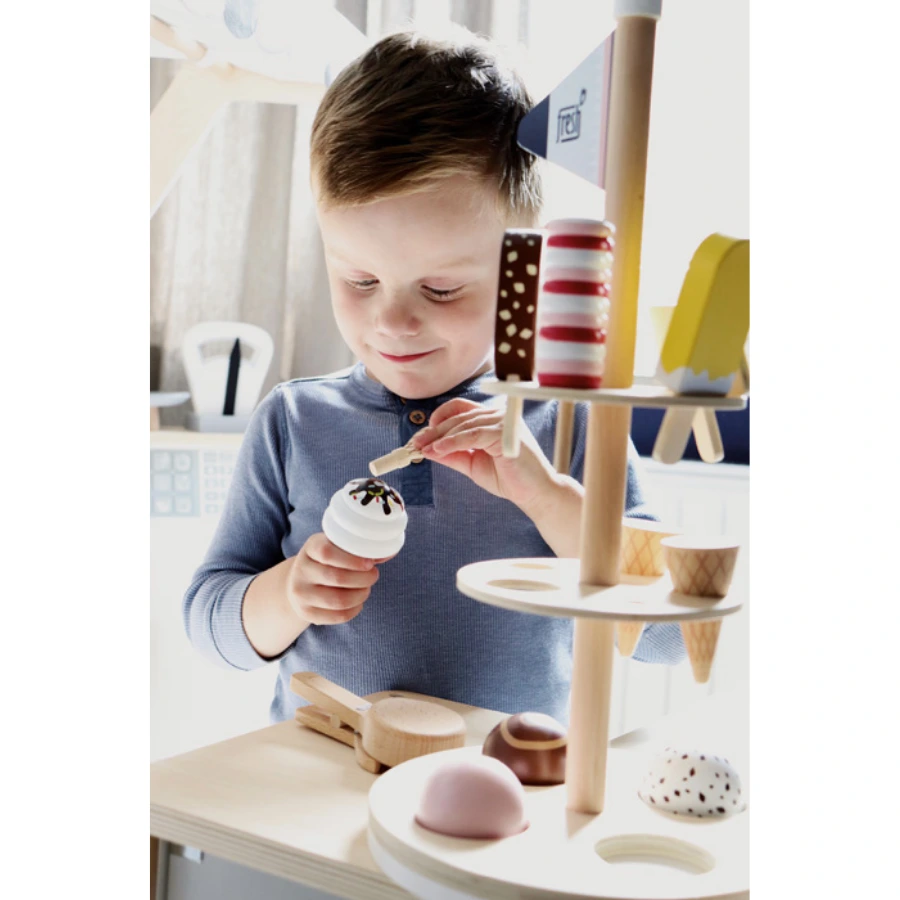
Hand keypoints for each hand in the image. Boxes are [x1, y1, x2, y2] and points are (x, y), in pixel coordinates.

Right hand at [287, 533, 391, 625]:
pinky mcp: (307, 613)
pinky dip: (354, 610)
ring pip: (338, 600)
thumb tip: (389, 551)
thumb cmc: (328, 561)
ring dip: (360, 595)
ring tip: (366, 589)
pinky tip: (358, 603)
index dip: (352, 560)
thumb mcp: (338, 548)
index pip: (327, 552)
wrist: (300, 582)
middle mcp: (301, 570)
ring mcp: (301, 593)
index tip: (370, 564)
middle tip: (373, 575)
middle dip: (363, 579)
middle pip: (337, 578)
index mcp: (311, 548)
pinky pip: (337, 616)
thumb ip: (361, 549)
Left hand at [411, 397, 558, 513]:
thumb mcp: (473, 464)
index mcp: (491, 419)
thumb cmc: (509, 478)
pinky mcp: (505, 433)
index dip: (438, 418)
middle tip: (415, 443)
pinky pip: (472, 434)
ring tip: (423, 448)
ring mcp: (503, 421)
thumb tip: (428, 449)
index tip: (422, 436)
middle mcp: (498, 415)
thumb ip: (453, 454)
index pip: (460, 409)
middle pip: (458, 416)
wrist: (534, 494)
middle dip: (433, 431)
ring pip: (463, 424)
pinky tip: (438, 450)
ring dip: (440, 437)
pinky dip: (453, 442)